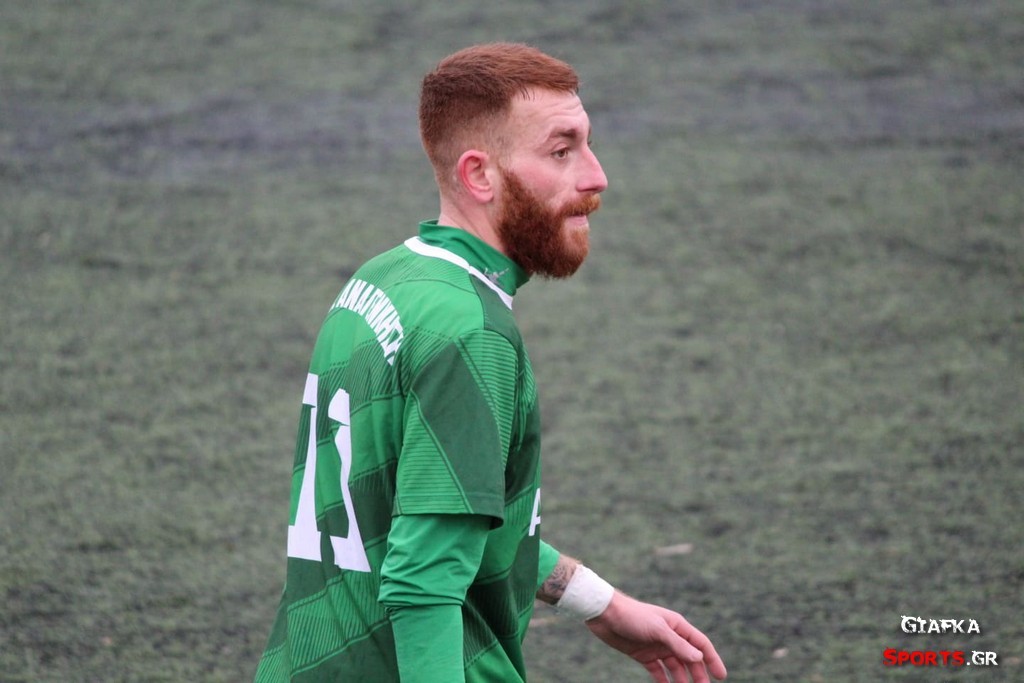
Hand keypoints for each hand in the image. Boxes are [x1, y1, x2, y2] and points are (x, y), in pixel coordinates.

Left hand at [585, 592, 726, 682]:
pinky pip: (658, 671)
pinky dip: (664, 681)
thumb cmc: (632, 616)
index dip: (712, 659)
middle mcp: (670, 637)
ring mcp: (657, 647)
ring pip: (676, 667)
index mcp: (677, 626)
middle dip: (699, 675)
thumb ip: (677, 644)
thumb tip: (699, 658)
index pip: (700, 644)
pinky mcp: (644, 655)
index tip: (721, 676)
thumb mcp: (657, 629)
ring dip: (683, 680)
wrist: (605, 614)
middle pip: (690, 659)